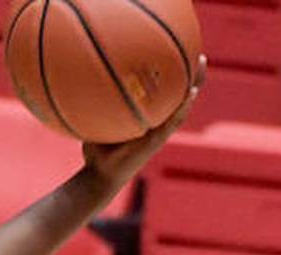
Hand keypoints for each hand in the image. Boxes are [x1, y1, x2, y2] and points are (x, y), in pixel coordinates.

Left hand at [82, 55, 206, 189]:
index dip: (173, 74)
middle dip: (191, 74)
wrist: (99, 177)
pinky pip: (173, 121)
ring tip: (201, 65)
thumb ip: (95, 105)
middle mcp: (157, 122)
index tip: (180, 52)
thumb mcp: (96, 123)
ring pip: (183, 104)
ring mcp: (159, 131)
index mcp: (147, 118)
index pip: (164, 92)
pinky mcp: (157, 141)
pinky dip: (183, 107)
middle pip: (179, 93)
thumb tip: (79, 80)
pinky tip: (191, 93)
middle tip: (199, 53)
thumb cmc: (97, 152)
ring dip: (194, 84)